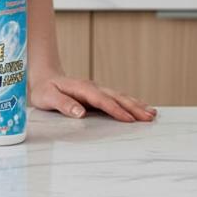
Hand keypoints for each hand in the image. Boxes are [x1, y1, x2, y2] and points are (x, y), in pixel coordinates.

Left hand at [29, 70, 157, 121]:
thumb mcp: (47, 97)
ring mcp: (96, 90)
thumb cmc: (45, 90)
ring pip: (119, 97)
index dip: (115, 109)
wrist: (44, 77)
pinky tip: (141, 108)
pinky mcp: (98, 95)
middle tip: (150, 117)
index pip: (101, 100)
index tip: (130, 119)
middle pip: (115, 97)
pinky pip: (116, 99)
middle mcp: (92, 87)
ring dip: (135, 104)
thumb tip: (80, 112)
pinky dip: (130, 103)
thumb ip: (63, 104)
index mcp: (81, 88)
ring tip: (152, 113)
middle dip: (133, 107)